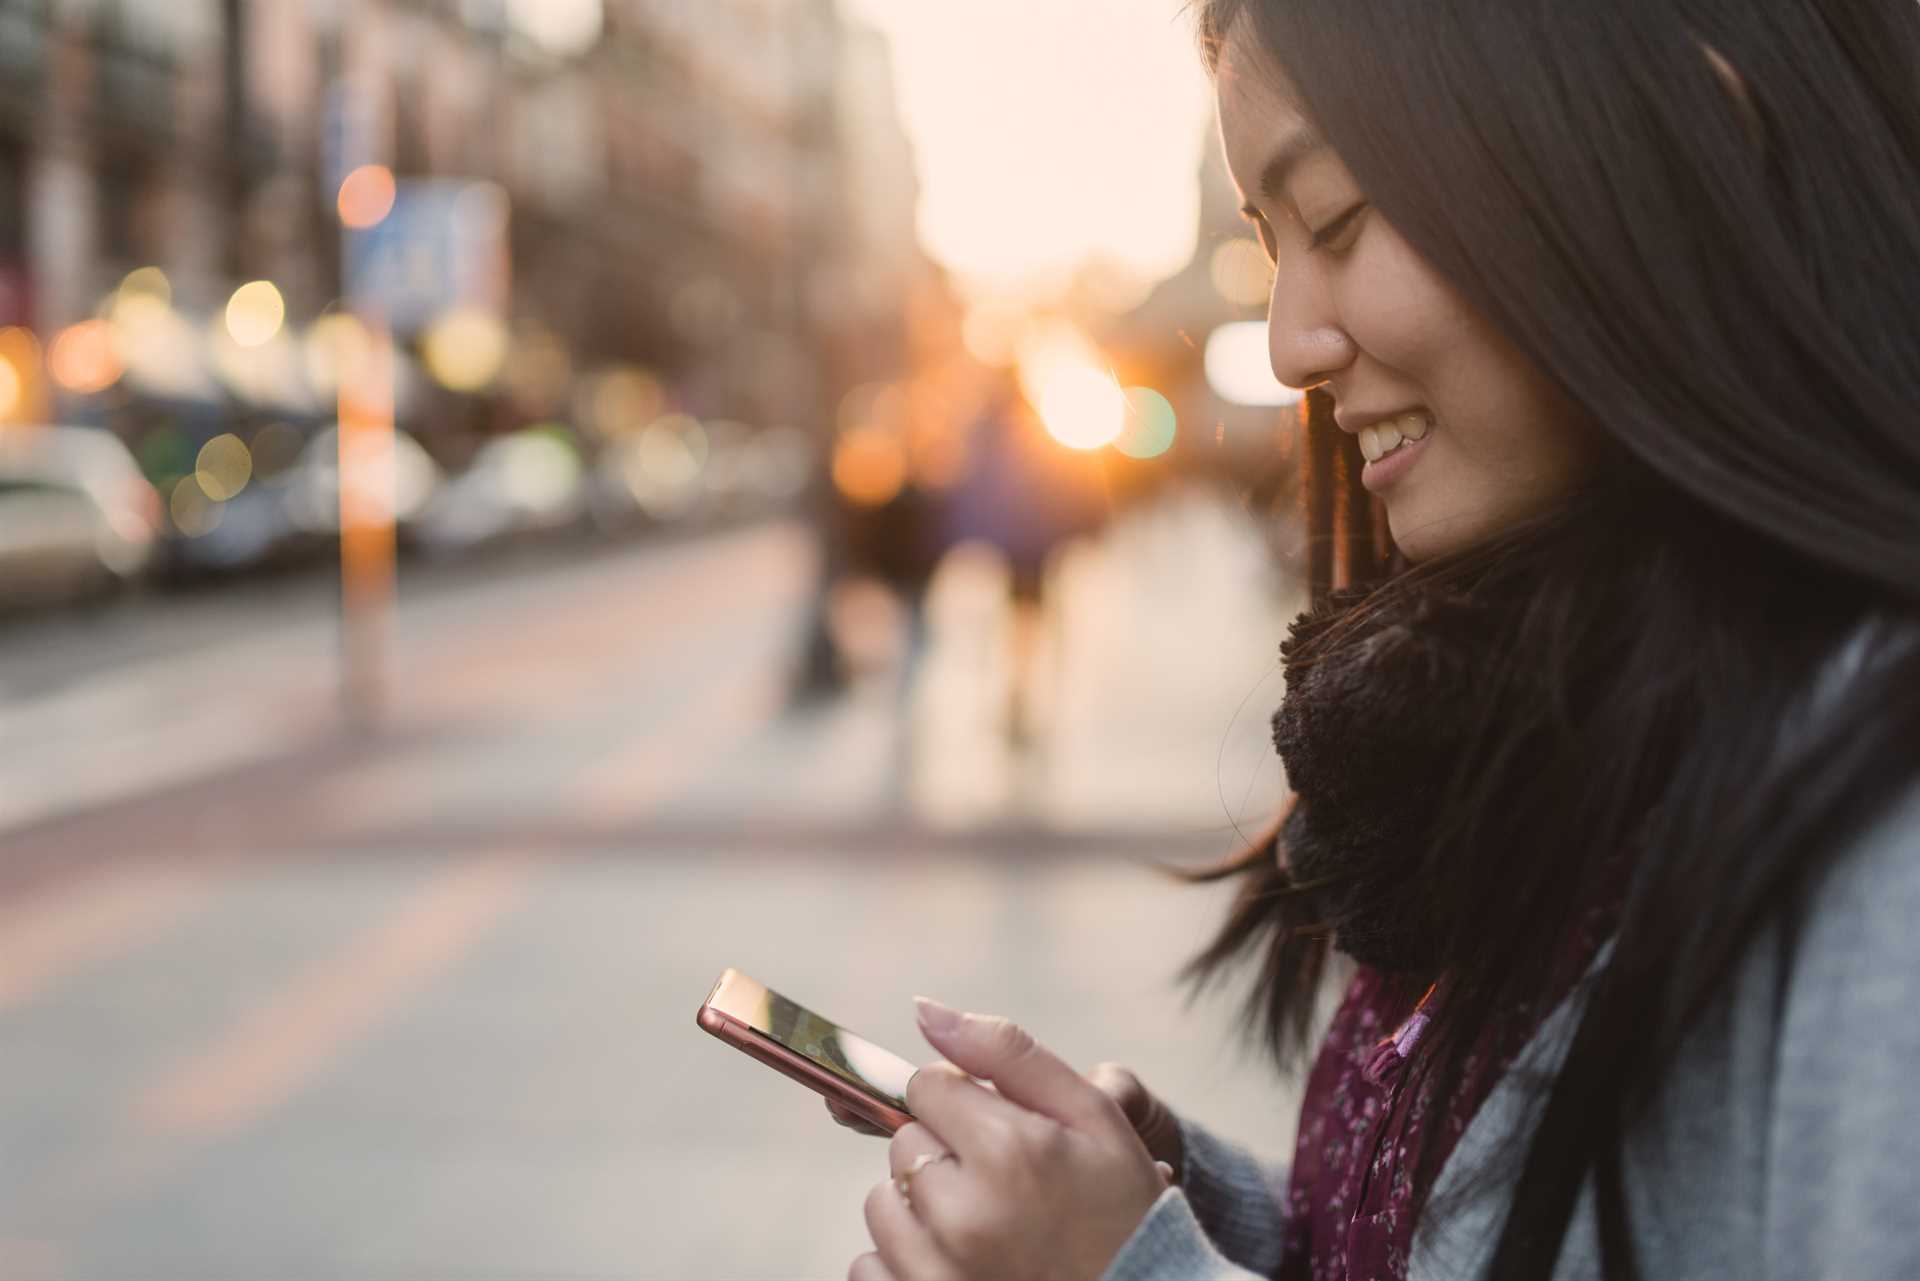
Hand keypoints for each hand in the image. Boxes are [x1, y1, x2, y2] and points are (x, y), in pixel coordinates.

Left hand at [846, 999, 1171, 1280]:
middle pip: (904, 1143)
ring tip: (983, 1225)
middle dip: (945, 1153)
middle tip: (1003, 1185)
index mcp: (1007, 1152)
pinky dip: (903, 1258)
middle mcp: (963, 1214)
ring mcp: (937, 1270)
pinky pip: (869, 1265)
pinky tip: (959, 1260)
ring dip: (921, 1206)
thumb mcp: (1091, 1116)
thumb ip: (1007, 1054)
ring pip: (882, 1203)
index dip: (963, 1102)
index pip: (927, 1088)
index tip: (998, 1131)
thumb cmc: (1122, 1210)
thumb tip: (925, 1011)